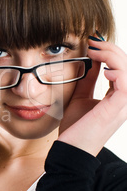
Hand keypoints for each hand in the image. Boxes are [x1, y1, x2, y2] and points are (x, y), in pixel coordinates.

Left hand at [58, 37, 126, 155]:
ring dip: (115, 57)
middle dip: (113, 50)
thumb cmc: (75, 127)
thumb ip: (89, 80)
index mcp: (117, 97)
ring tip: (96, 51)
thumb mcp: (80, 96)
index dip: (111, 53)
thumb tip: (92, 61)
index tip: (93, 42)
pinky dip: (119, 73)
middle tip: (93, 42)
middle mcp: (124, 100)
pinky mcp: (116, 110)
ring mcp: (123, 106)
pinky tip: (105, 70)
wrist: (69, 148)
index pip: (122, 69)